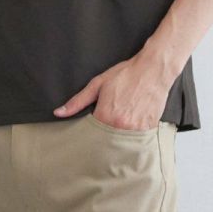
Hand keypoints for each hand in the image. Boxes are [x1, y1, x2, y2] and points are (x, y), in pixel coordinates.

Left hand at [53, 54, 169, 130]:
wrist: (153, 69)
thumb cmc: (127, 74)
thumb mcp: (98, 85)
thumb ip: (77, 101)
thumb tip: (59, 112)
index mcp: (106, 116)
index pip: (92, 134)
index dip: (90, 132)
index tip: (91, 130)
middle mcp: (122, 125)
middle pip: (107, 140)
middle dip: (104, 136)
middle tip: (108, 123)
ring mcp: (136, 129)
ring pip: (122, 141)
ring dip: (118, 136)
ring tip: (121, 121)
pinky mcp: (149, 128)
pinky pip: (137, 139)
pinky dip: (133, 134)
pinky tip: (132, 123)